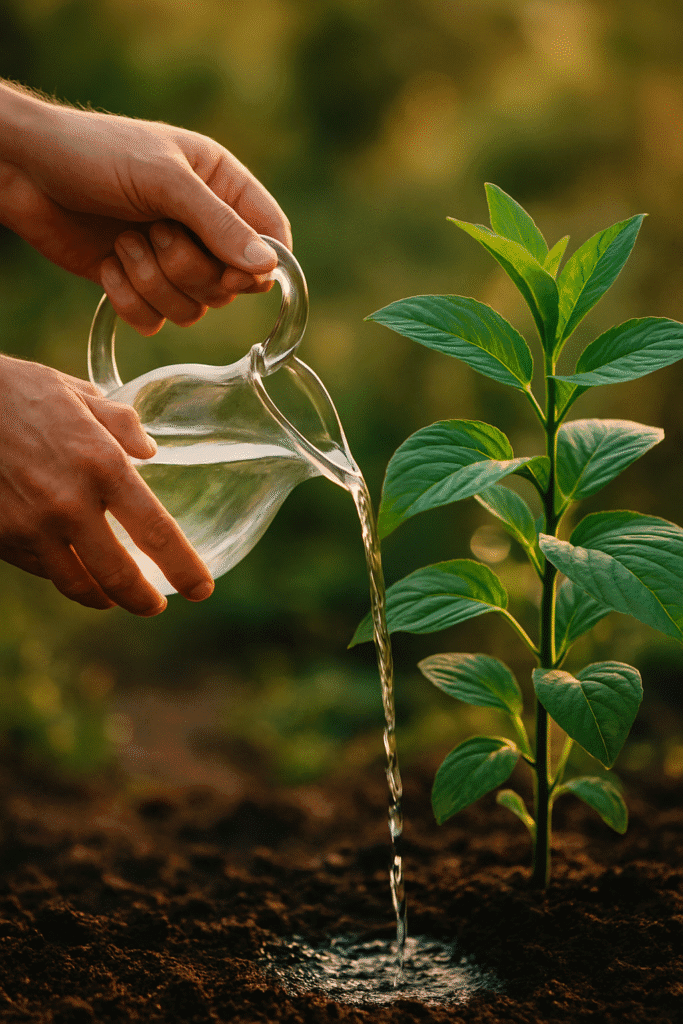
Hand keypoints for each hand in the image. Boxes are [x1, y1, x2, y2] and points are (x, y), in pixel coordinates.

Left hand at [0, 82, 291, 333]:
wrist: (24, 171)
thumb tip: (268, 267)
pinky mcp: (137, 284)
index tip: (235, 269)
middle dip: (189, 268)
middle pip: (232, 284)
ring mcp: (170, 258)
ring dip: (154, 282)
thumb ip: (219, 224)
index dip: (261, 263)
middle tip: (155, 232)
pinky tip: (107, 266)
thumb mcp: (164, 179)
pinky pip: (156, 320)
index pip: (273, 236)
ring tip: (123, 242)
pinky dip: (130, 300)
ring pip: (195, 308)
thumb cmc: (95, 155)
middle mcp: (203, 225)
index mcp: (221, 185)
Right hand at [0, 354, 214, 613]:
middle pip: (120, 576)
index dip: (185, 568)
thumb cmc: (18, 391)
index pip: (157, 531)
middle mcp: (71, 504)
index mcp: (103, 465)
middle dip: (145, 601)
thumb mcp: (79, 394)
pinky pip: (43, 571)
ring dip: (104, 598)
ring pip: (79, 585)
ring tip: (117, 597)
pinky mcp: (3, 537)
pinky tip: (76, 572)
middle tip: (157, 605)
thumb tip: (150, 451)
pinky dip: (65, 576)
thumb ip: (122, 424)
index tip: (201, 589)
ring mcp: (33, 526)